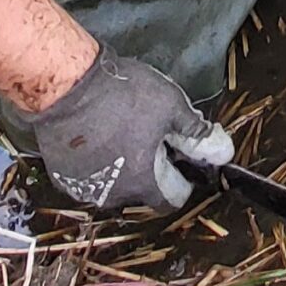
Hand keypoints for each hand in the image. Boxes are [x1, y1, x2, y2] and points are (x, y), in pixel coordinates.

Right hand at [20, 49, 232, 210]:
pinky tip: (98, 134)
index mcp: (143, 183)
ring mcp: (83, 189)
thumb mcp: (170, 106)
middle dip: (152, 168)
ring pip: (115, 184)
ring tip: (122, 131)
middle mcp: (113, 196)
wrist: (65, 86)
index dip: (183, 178)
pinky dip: (98, 163)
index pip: (173, 199)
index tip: (180, 157)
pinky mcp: (61, 177)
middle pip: (144, 191)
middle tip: (150, 134)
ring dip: (124, 166)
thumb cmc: (121, 95)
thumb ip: (197, 134)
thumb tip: (223, 153)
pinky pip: (90, 176)